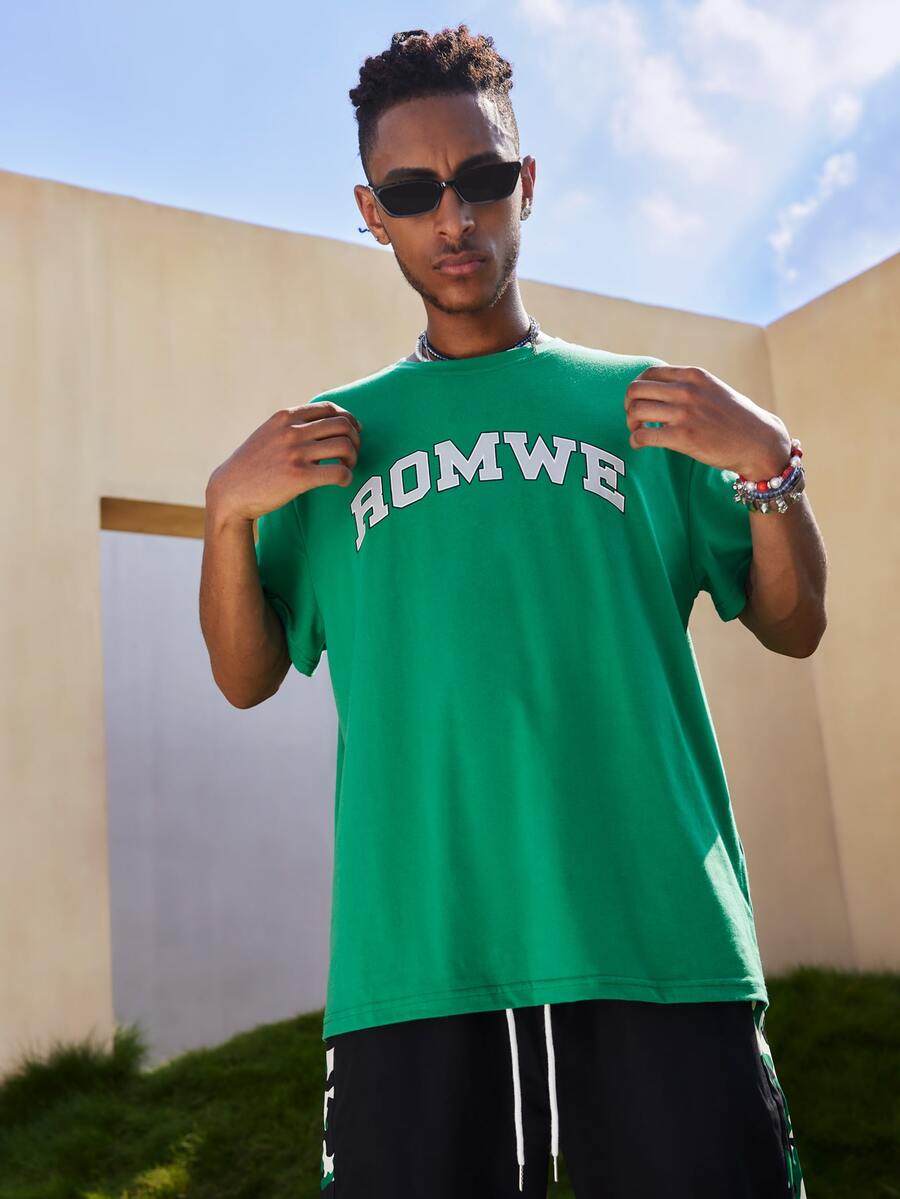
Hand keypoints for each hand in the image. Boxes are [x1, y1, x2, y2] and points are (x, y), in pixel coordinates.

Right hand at [206, 400, 362, 523]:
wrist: (230, 491)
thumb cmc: (252, 466)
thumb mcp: (268, 434)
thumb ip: (292, 426)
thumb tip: (326, 425)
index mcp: (285, 417)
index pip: (329, 408)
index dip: (348, 419)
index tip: (353, 432)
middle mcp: (291, 431)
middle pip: (343, 425)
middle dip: (355, 439)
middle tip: (352, 454)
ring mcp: (295, 453)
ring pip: (345, 446)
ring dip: (353, 458)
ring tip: (347, 467)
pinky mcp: (299, 477)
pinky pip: (339, 472)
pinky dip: (347, 477)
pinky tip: (342, 482)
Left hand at [624, 365, 791, 478]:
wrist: (758, 440)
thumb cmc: (734, 417)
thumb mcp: (711, 389)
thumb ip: (687, 385)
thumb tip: (657, 389)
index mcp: (693, 375)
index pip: (648, 374)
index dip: (637, 389)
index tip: (639, 402)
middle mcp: (686, 390)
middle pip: (635, 390)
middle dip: (629, 405)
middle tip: (634, 419)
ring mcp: (684, 413)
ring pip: (636, 411)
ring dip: (630, 423)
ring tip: (637, 432)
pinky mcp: (683, 437)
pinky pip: (643, 436)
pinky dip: (635, 441)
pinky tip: (639, 445)